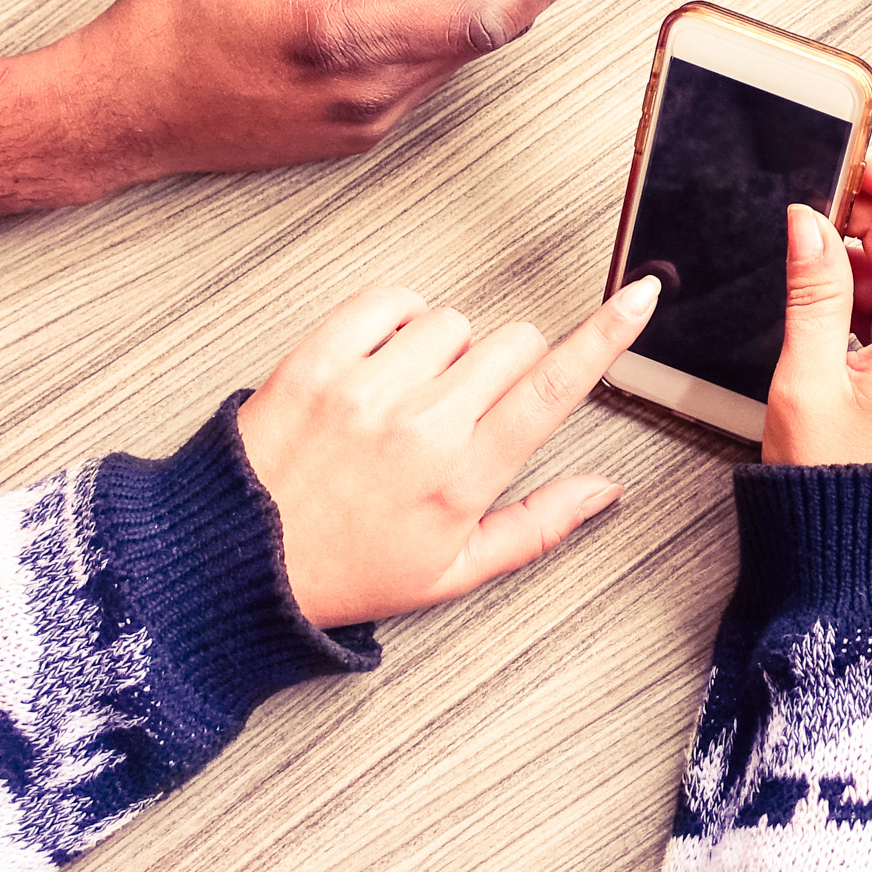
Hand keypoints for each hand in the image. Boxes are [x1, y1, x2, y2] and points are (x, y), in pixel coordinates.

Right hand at [53, 0, 565, 182]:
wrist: (121, 109)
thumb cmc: (169, 21)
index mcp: (348, 34)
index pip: (485, 18)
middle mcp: (367, 91)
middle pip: (480, 43)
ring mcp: (362, 123)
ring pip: (450, 65)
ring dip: (461, 20)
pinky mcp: (350, 139)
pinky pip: (414, 85)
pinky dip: (424, 45)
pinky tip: (396, 10)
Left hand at [237, 277, 652, 626]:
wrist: (232, 562)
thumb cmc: (344, 570)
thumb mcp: (452, 573)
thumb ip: (538, 527)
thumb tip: (604, 490)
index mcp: (462, 477)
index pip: (553, 388)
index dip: (606, 337)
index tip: (639, 298)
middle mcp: (421, 425)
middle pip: (512, 341)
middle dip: (505, 365)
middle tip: (464, 409)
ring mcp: (367, 388)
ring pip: (453, 320)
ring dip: (444, 348)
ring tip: (407, 396)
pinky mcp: (317, 359)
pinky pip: (388, 300)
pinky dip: (396, 318)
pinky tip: (381, 361)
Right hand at [763, 152, 871, 464]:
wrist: (855, 556)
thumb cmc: (835, 486)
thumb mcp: (808, 377)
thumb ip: (812, 289)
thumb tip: (809, 223)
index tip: (856, 159)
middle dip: (870, 215)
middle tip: (813, 200)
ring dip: (862, 255)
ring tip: (807, 254)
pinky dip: (865, 291)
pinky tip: (822, 294)